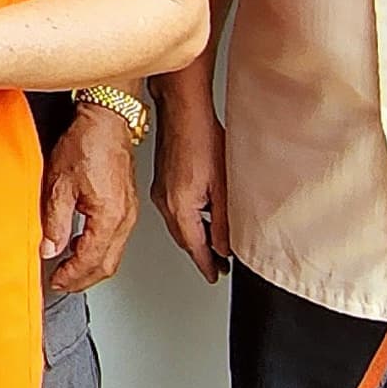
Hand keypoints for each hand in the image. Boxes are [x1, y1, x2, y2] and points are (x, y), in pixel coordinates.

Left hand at [43, 102, 138, 291]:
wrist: (107, 119)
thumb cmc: (87, 143)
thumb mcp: (60, 184)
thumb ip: (55, 221)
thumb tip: (50, 249)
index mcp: (109, 217)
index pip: (91, 260)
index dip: (72, 276)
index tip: (55, 281)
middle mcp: (125, 219)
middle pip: (107, 264)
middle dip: (84, 279)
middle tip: (62, 283)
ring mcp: (129, 212)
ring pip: (114, 254)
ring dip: (92, 266)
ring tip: (68, 268)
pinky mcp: (127, 204)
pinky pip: (116, 239)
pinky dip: (99, 250)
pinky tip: (82, 245)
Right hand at [148, 84, 231, 281]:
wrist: (182, 111)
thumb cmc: (201, 138)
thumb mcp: (223, 186)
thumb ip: (223, 222)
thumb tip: (225, 246)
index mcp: (179, 206)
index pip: (194, 247)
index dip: (207, 265)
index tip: (215, 276)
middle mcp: (165, 202)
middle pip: (184, 239)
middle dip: (201, 254)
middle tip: (219, 266)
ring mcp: (160, 192)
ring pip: (179, 226)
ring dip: (195, 238)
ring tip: (214, 246)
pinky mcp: (162, 182)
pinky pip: (174, 212)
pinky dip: (188, 222)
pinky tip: (201, 218)